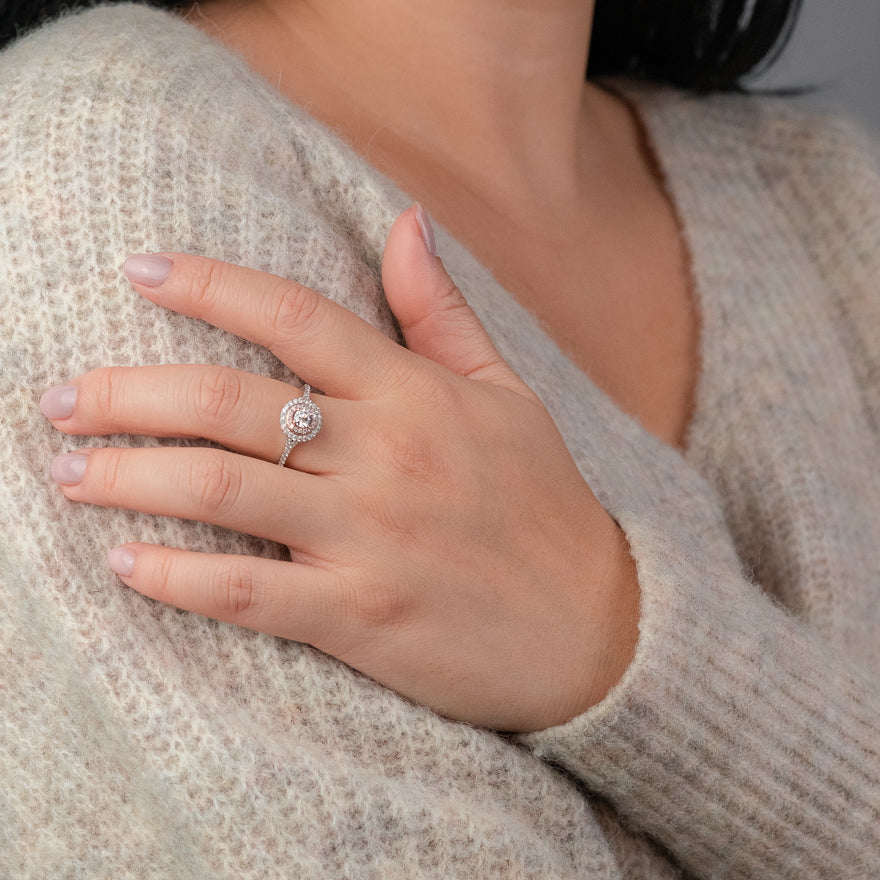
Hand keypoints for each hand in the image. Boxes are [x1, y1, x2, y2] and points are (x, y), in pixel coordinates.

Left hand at [41, 204, 638, 732]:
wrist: (595, 630)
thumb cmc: (545, 505)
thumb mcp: (508, 396)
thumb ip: (442, 314)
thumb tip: (403, 222)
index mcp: (416, 394)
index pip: (294, 317)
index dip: (209, 285)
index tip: (139, 268)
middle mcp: (385, 455)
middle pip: (230, 403)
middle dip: (129, 392)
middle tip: (61, 395)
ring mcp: (369, 538)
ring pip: (221, 491)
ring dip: (128, 477)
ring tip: (68, 471)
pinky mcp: (360, 617)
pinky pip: (246, 592)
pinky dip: (176, 577)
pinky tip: (126, 563)